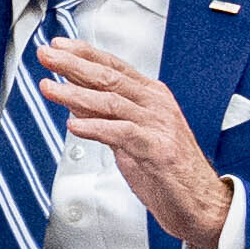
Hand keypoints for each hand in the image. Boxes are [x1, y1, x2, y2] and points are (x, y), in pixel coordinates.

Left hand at [38, 41, 235, 248]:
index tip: (59, 45)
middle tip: (47, 55)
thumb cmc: (169, 171)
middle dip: (73, 64)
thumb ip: (105, 115)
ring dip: (75, 94)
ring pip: (112, 101)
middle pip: (109, 77)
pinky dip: (96, 127)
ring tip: (50, 88)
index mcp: (151, 97)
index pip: (114, 66)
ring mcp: (158, 125)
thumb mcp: (131, 136)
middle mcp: (156, 105)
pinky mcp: (158, 149)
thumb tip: (74, 98)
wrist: (202, 203)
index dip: (84, 53)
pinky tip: (74, 125)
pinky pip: (122, 132)